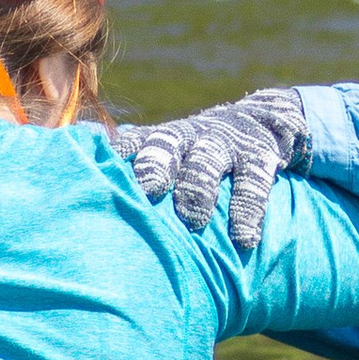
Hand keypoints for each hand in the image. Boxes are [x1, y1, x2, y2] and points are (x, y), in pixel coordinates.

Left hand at [112, 86, 307, 246]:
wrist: (264, 120)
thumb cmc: (202, 154)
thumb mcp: (174, 152)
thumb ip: (140, 175)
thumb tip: (94, 206)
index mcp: (163, 139)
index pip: (134, 142)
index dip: (119, 156)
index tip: (103, 176)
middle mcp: (189, 137)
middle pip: (166, 144)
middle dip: (155, 166)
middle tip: (148, 190)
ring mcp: (225, 144)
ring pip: (207, 161)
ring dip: (199, 189)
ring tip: (194, 221)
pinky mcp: (260, 155)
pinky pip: (253, 182)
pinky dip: (248, 211)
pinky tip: (244, 239)